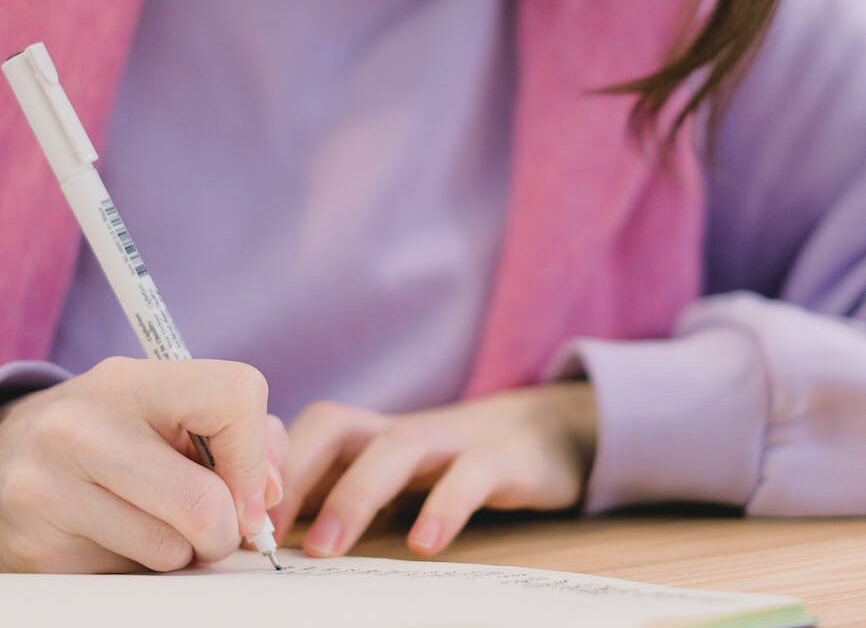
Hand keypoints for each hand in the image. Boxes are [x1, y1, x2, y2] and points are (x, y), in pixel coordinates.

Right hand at [0, 357, 285, 572]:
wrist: (13, 451)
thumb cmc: (120, 429)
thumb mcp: (177, 409)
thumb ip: (248, 438)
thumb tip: (269, 495)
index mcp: (131, 381)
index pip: (236, 396)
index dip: (256, 453)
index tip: (247, 483)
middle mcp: (81, 428)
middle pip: (205, 502)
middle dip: (228, 528)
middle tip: (216, 526)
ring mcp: (48, 488)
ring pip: (171, 549)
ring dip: (185, 551)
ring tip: (159, 522)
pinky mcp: (34, 547)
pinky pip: (130, 577)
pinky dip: (142, 566)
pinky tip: (118, 535)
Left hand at [271, 382, 595, 556]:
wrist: (541, 433)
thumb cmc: (449, 465)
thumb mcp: (393, 478)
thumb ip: (342, 496)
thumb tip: (270, 537)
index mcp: (371, 435)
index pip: (306, 433)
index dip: (270, 470)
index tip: (240, 524)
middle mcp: (402, 430)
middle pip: (338, 427)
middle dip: (296, 475)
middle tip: (264, 535)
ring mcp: (453, 439)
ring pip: (399, 446)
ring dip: (355, 492)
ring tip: (325, 548)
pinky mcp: (500, 458)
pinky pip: (470, 474)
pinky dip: (445, 505)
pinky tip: (424, 545)